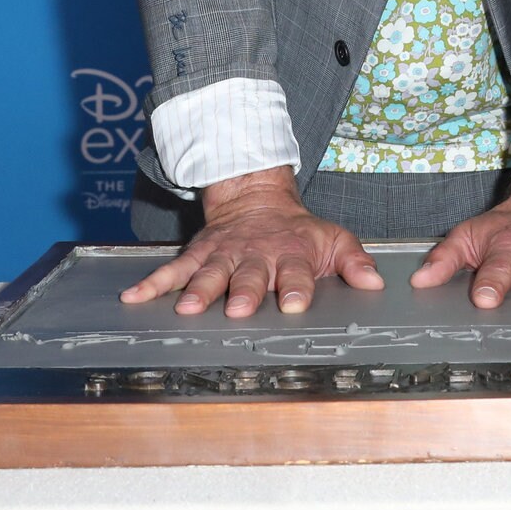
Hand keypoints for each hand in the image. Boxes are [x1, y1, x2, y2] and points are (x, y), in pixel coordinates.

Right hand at [118, 167, 382, 317]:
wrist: (257, 199)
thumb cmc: (298, 231)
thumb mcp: (334, 240)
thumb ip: (355, 263)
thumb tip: (376, 284)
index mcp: (290, 255)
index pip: (296, 274)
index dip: (296, 288)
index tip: (293, 305)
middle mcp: (255, 256)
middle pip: (250, 276)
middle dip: (245, 292)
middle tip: (240, 309)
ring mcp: (224, 255)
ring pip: (211, 273)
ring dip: (200, 290)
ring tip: (188, 309)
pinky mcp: (199, 254)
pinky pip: (173, 270)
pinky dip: (153, 283)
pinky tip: (134, 297)